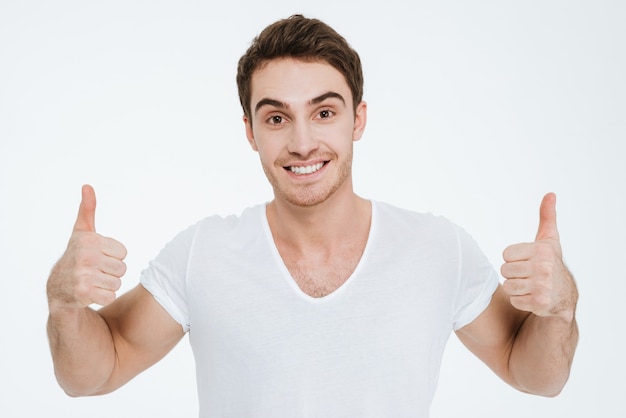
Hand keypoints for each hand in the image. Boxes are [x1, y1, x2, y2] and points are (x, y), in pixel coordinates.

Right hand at [47, 185, 126, 310]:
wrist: (58, 287)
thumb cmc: (76, 256)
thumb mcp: (82, 232)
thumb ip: (87, 210)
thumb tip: (87, 186)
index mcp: (90, 240)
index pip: (123, 253)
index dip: (113, 257)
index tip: (98, 257)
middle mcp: (85, 256)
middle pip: (122, 269)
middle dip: (111, 272)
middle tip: (95, 271)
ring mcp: (83, 275)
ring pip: (117, 283)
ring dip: (107, 285)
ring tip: (92, 281)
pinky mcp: (83, 293)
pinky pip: (110, 296)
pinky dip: (103, 297)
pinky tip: (90, 292)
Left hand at [500, 193, 577, 320]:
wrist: (564, 296)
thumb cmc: (550, 264)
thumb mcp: (549, 240)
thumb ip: (547, 217)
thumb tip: (550, 194)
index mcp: (542, 250)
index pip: (505, 255)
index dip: (514, 259)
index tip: (528, 262)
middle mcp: (544, 267)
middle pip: (504, 270)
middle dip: (514, 275)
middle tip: (529, 276)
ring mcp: (543, 286)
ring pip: (508, 286)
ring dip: (516, 288)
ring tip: (531, 286)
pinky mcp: (540, 302)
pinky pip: (514, 300)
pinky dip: (520, 301)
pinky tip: (533, 297)